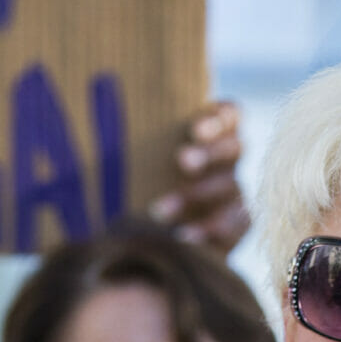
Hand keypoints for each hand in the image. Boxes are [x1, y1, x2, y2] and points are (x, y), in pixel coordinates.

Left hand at [146, 100, 247, 251]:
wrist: (151, 230)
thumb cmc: (141, 177)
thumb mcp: (139, 153)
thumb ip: (135, 133)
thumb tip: (103, 106)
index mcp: (213, 132)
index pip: (230, 115)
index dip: (218, 119)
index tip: (194, 129)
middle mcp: (228, 159)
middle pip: (233, 148)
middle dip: (209, 153)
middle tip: (181, 161)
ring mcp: (235, 191)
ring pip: (230, 187)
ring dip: (197, 195)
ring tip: (159, 209)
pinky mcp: (237, 223)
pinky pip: (234, 225)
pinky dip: (208, 230)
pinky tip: (181, 235)